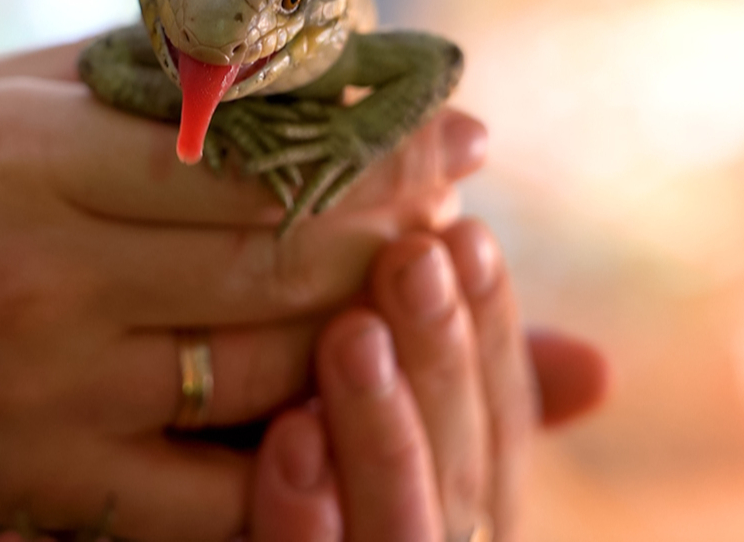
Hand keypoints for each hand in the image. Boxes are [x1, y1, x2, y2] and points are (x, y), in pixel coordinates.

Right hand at [0, 40, 486, 541]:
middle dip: (394, 238)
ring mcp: (43, 390)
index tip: (457, 138)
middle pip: (281, 262)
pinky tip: (340, 418)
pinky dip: (290, 462)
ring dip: (360, 338)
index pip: (254, 154)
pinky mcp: (32, 480)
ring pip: (264, 373)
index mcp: (30, 157)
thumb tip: (263, 57)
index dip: (377, 150)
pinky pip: (204, 493)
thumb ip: (111, 79)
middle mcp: (45, 274)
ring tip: (417, 301)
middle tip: (457, 216)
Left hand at [253, 221, 605, 541]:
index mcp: (456, 511)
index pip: (500, 424)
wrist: (146, 520)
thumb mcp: (359, 420)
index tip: (467, 230)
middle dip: (443, 362)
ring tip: (353, 331)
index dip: (492, 332)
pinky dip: (304, 520)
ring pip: (402, 531)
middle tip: (415, 254)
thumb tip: (597, 364)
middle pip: (461, 474)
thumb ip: (444, 382)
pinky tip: (288, 438)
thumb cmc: (248, 474)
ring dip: (382, 430)